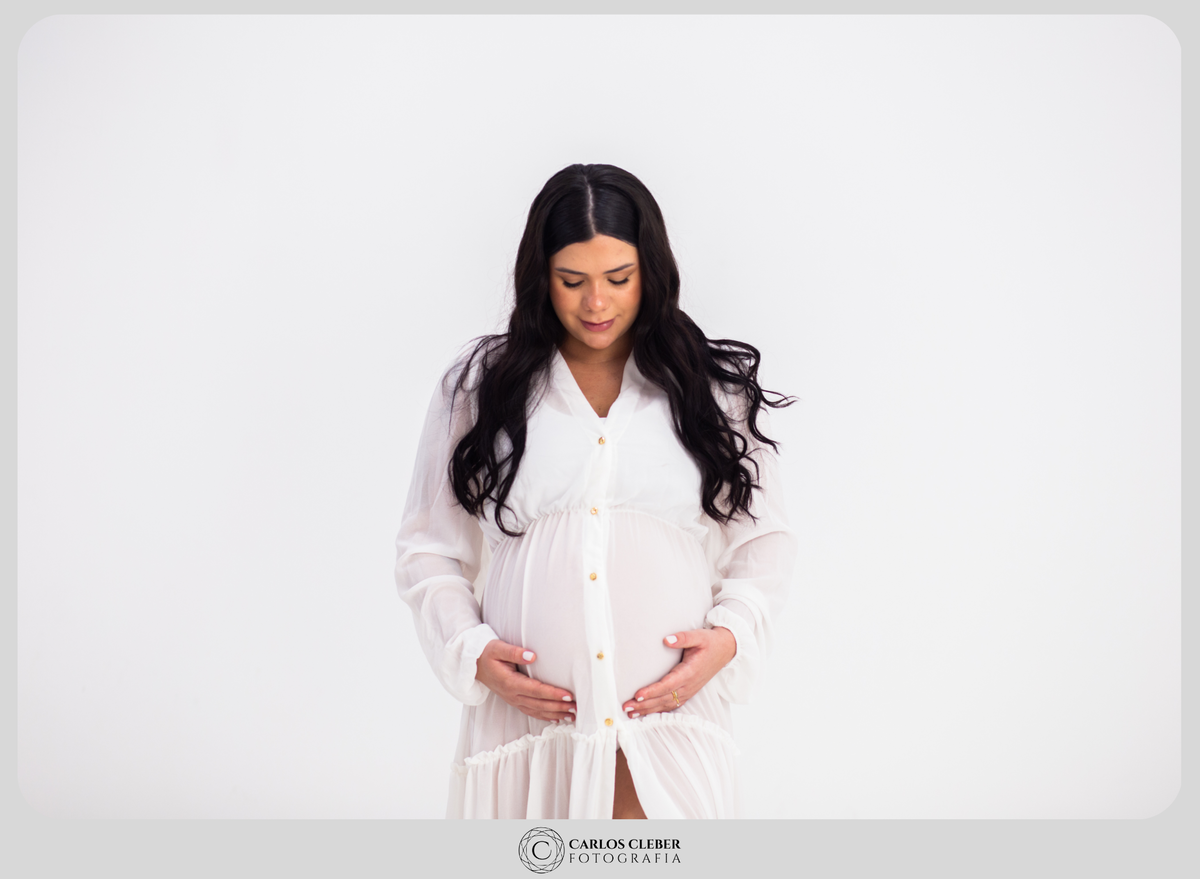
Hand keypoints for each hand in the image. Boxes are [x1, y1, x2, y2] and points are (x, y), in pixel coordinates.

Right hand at [475, 639, 576, 722]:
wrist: (473, 664)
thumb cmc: (487, 654)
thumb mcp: (498, 648)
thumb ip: (514, 652)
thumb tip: (532, 655)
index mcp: (510, 683)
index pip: (536, 690)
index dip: (553, 693)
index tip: (569, 694)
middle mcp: (512, 695)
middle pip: (540, 704)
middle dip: (559, 706)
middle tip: (577, 707)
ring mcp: (513, 700)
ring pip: (537, 711)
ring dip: (555, 714)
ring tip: (572, 715)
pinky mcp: (514, 701)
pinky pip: (531, 712)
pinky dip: (545, 716)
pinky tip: (557, 718)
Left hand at [621, 627, 736, 717]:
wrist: (725, 650)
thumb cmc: (710, 642)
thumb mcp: (699, 636)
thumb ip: (683, 638)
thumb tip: (667, 639)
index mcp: (690, 672)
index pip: (668, 685)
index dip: (652, 691)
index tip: (638, 695)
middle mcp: (689, 685)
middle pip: (664, 698)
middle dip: (644, 704)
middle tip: (626, 707)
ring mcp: (689, 691)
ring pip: (667, 705)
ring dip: (648, 710)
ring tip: (631, 713)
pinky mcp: (688, 692)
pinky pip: (672, 705)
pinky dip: (658, 710)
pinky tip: (646, 713)